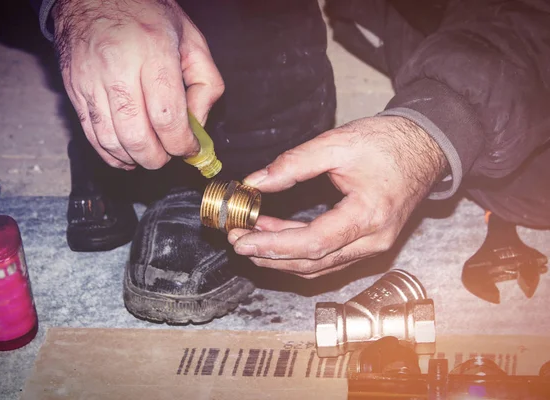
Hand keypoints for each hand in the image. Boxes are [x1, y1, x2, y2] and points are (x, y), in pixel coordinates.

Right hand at [52, 0, 223, 168]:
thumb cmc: (144, 12)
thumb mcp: (191, 38)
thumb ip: (205, 83)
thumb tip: (198, 124)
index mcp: (153, 52)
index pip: (167, 117)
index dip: (182, 144)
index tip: (190, 148)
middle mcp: (119, 68)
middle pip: (138, 136)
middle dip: (159, 158)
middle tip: (170, 155)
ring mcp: (91, 81)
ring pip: (112, 141)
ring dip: (135, 159)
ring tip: (151, 156)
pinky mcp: (75, 90)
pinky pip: (91, 135)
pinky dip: (110, 153)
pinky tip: (127, 155)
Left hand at [228, 116, 447, 277]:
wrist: (425, 146)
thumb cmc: (388, 142)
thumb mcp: (337, 144)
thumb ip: (293, 163)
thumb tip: (255, 181)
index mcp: (368, 215)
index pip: (313, 243)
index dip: (273, 245)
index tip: (242, 239)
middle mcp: (374, 240)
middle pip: (314, 262)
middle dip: (271, 255)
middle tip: (238, 240)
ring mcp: (374, 246)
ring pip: (320, 264)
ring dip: (283, 256)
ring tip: (251, 238)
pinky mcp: (370, 243)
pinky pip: (330, 256)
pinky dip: (301, 251)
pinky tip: (277, 235)